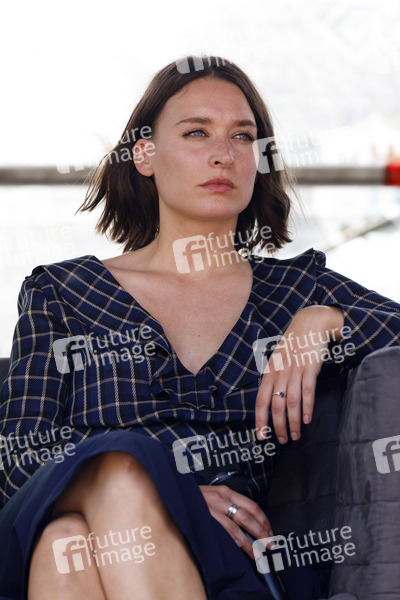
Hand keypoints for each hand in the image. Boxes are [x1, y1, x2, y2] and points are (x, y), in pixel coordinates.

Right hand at [199, 484, 272, 557]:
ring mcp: (213, 508)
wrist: (176, 493)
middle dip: (261, 532)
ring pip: (237, 526)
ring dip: (249, 542)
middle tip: (269, 544)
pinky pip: (223, 530)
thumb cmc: (196, 497)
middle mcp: (221, 498)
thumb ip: (229, 505)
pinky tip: (239, 548)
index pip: (252, 506)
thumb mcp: (215, 495)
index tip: (269, 531)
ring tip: (256, 553)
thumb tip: (247, 523)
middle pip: (248, 517)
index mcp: (226, 492)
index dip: (263, 520)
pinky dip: (233, 540)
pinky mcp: (205, 517)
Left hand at [255, 305, 343, 443]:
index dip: (260, 420)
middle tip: (282, 440)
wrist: (309, 324)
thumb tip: (272, 399)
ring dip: (292, 422)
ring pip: (291, 402)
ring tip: (295, 436)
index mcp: (269, 373)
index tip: (260, 436)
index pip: (260, 401)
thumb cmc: (294, 344)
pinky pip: (307, 391)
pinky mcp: (309, 368)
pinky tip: (306, 420)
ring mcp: (295, 371)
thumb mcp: (278, 360)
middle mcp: (280, 373)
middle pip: (275, 405)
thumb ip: (274, 378)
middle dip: (277, 426)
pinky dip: (307, 407)